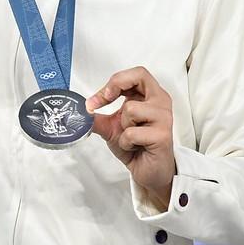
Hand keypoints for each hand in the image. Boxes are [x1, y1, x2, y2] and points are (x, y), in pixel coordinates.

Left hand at [87, 67, 177, 207]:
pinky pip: (132, 133)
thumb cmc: (136, 145)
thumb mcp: (111, 127)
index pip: (136, 74)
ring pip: (131, 108)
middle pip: (140, 75)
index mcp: (150, 96)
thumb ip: (98, 117)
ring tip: (131, 136)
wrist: (148, 170)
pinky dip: (126, 142)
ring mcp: (163, 118)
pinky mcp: (162, 136)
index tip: (98, 98)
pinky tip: (135, 147)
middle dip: (116, 86)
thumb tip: (80, 111)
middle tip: (104, 99)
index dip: (115, 81)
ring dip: (122, 126)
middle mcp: (160, 102)